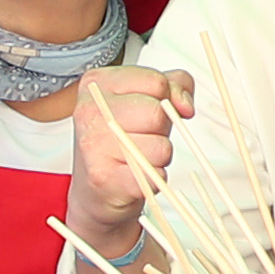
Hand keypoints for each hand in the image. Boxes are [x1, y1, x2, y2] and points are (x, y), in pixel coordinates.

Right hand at [67, 63, 191, 239]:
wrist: (96, 192)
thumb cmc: (122, 142)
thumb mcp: (146, 100)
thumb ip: (174, 85)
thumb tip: (184, 103)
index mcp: (98, 85)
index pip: (156, 81)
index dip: (166, 98)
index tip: (153, 109)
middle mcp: (90, 112)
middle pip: (158, 113)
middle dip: (162, 129)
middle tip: (142, 137)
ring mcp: (94, 145)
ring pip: (162, 146)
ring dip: (160, 156)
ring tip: (137, 157)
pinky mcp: (105, 178)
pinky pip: (155, 174)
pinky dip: (154, 178)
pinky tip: (134, 175)